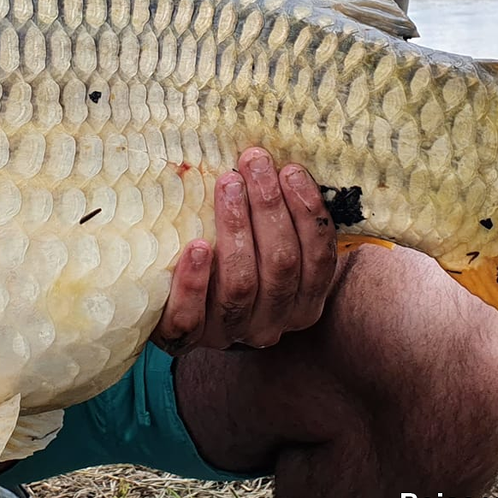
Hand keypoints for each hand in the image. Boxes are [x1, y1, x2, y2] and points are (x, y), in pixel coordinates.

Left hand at [153, 148, 338, 353]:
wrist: (179, 311)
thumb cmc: (230, 262)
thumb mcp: (265, 245)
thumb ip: (279, 217)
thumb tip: (278, 158)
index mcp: (302, 303)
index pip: (318, 260)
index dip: (308, 213)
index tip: (289, 169)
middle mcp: (272, 324)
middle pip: (281, 266)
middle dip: (269, 208)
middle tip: (253, 163)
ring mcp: (228, 333)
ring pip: (241, 285)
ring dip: (236, 229)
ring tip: (227, 185)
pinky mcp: (185, 339)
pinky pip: (190, 318)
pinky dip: (193, 282)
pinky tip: (195, 246)